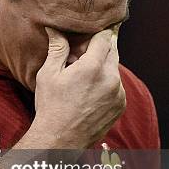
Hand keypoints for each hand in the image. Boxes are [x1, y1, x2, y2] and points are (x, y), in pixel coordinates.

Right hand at [32, 27, 125, 148]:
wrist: (61, 139)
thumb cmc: (51, 107)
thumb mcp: (48, 74)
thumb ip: (57, 48)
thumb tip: (55, 28)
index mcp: (93, 67)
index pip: (104, 37)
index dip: (98, 31)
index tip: (93, 29)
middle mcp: (111, 78)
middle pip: (112, 50)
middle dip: (100, 48)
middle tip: (83, 53)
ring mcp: (118, 93)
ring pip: (115, 68)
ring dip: (103, 66)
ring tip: (83, 76)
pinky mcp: (121, 105)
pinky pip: (117, 85)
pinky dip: (107, 82)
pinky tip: (89, 91)